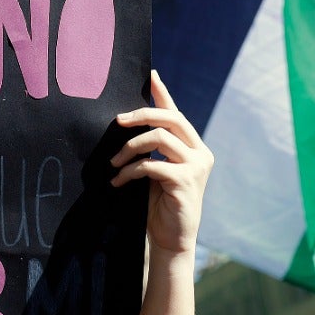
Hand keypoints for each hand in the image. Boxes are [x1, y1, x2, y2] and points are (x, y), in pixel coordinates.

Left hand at [111, 71, 213, 257]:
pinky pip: (152, 165)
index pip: (176, 114)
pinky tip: (118, 182)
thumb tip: (126, 124)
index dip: (162, 93)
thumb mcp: (154, 171)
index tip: (150, 74)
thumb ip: (151, 150)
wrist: (170, 240)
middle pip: (170, 119)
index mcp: (193, 147)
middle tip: (116, 121)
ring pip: (159, 139)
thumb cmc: (159, 205)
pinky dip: (130, 171)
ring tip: (114, 163)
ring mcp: (196, 167)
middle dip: (140, 115)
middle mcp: (200, 153)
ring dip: (130, 148)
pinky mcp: (185, 182)